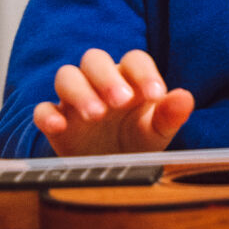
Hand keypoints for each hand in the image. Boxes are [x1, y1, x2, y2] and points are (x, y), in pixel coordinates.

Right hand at [33, 48, 194, 155]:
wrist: (112, 168)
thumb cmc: (137, 142)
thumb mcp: (157, 132)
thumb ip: (170, 115)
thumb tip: (185, 98)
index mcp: (129, 78)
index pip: (134, 60)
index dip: (143, 73)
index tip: (155, 94)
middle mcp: (99, 82)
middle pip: (94, 60)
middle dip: (106, 77)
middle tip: (120, 101)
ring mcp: (74, 99)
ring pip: (66, 76)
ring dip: (79, 92)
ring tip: (95, 115)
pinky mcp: (56, 120)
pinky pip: (43, 109)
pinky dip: (47, 115)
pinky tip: (59, 127)